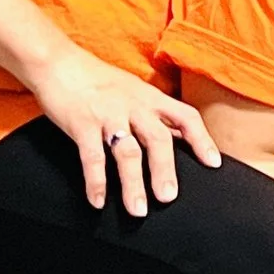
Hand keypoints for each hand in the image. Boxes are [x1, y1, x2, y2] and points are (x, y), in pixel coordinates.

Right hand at [27, 43, 220, 216]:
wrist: (59, 63)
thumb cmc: (100, 81)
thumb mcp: (135, 91)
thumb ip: (155, 114)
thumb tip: (180, 138)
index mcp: (151, 98)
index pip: (186, 117)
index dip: (202, 139)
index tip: (214, 163)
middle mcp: (134, 105)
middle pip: (158, 138)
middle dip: (165, 170)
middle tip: (169, 198)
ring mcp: (108, 115)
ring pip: (127, 152)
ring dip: (133, 183)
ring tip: (139, 210)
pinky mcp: (81, 124)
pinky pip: (91, 156)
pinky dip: (96, 181)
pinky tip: (98, 202)